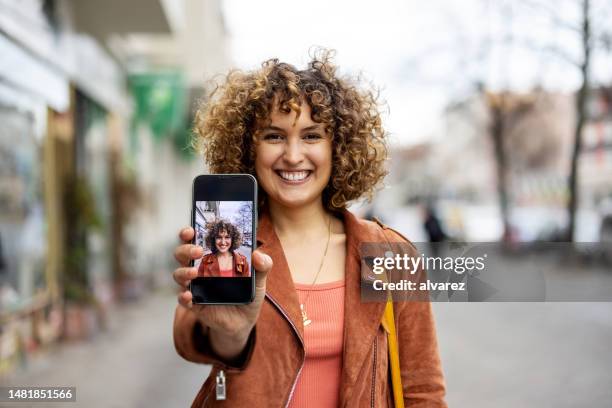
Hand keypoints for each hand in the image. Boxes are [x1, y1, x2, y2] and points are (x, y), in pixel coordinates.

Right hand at [173, 227, 271, 361]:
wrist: (245, 320)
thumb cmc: (248, 293)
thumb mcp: (259, 279)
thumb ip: (263, 266)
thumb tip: (258, 255)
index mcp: (212, 257)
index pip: (195, 240)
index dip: (189, 233)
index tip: (191, 229)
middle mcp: (200, 268)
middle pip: (182, 254)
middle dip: (186, 249)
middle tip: (198, 250)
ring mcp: (195, 286)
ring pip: (179, 274)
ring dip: (183, 271)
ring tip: (195, 273)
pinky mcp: (195, 304)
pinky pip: (182, 299)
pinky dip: (184, 297)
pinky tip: (190, 296)